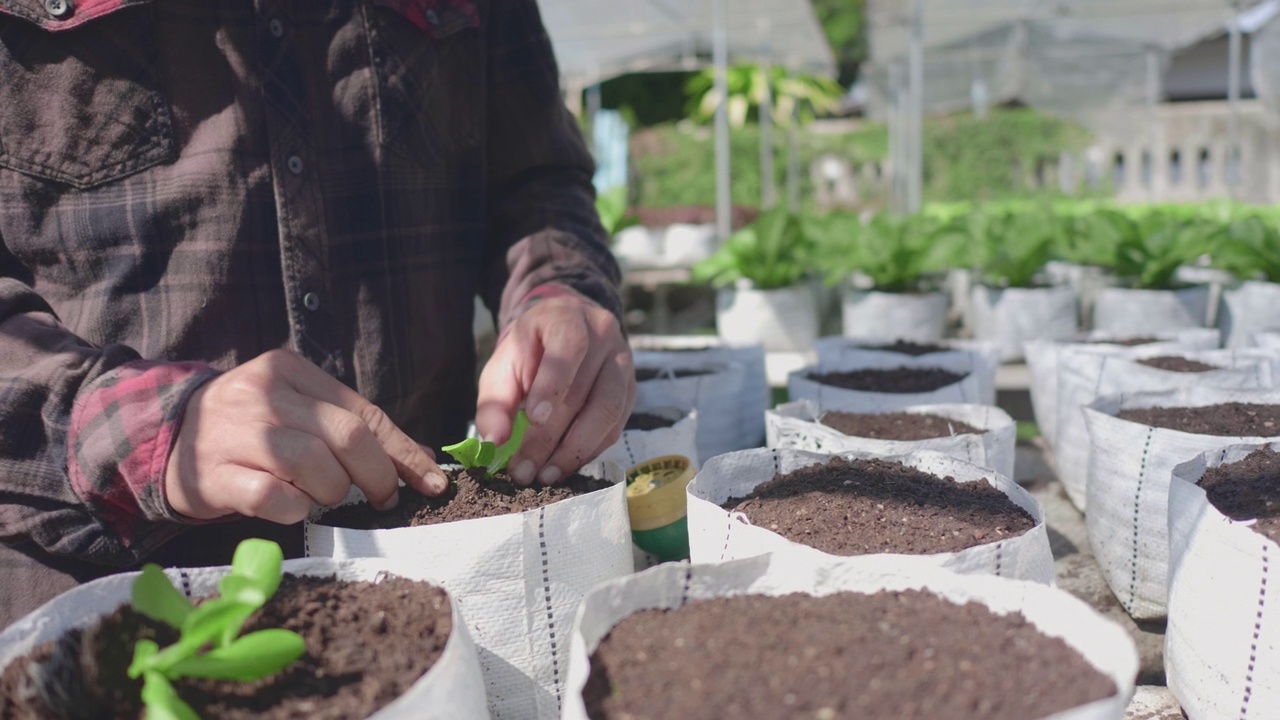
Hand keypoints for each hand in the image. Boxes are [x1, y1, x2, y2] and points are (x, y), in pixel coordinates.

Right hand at [165, 349, 446, 523]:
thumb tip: (422, 460)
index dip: (404, 452)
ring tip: (323, 495)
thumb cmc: (249, 429)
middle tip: (383, 499)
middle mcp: (264, 393)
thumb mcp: (297, 411)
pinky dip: (296, 509)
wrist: (164, 440)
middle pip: (348, 436)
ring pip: (316, 466)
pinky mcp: (214, 474)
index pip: (365, 412)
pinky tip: (292, 507)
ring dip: (333, 492)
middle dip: (377, 476)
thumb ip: (351, 427)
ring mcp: (236, 432)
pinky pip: (276, 498)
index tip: (433, 483)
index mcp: (290, 369)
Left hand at [476, 290, 634, 484]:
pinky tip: (564, 466)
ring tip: (545, 475)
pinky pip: (615, 426)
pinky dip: (589, 450)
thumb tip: (494, 442)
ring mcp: (623, 363)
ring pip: (607, 411)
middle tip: (525, 470)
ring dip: (574, 451)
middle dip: (550, 436)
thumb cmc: (528, 353)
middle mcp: (603, 335)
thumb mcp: (502, 368)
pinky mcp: (630, 390)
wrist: (561, 335)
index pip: (568, 345)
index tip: (534, 418)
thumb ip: (496, 402)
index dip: (554, 382)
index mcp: (567, 318)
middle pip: (583, 389)